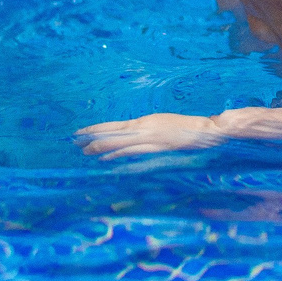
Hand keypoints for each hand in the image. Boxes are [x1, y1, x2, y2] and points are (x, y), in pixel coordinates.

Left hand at [78, 111, 224, 157]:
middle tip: (74, 141)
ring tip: (83, 151)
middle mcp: (144, 126)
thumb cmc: (188, 130)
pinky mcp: (157, 146)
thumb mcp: (164, 127)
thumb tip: (135, 137)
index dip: (97, 129)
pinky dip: (116, 154)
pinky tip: (104, 159)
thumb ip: (150, 133)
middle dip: (92, 137)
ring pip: (119, 141)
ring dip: (100, 146)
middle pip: (112, 131)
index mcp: (145, 122)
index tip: (82, 132)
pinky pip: (132, 151)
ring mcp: (150, 136)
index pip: (115, 126)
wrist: (207, 130)